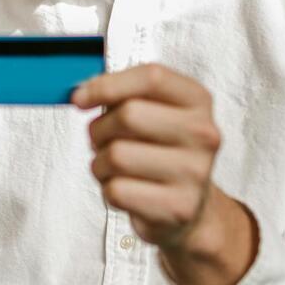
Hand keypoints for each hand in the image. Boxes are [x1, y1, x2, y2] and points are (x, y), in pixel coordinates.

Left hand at [71, 62, 223, 250]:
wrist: (187, 205)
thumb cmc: (161, 154)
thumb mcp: (154, 113)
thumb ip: (124, 95)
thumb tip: (83, 92)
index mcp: (197, 101)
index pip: (152, 77)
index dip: (108, 84)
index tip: (81, 97)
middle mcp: (202, 134)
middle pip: (129, 115)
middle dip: (100, 129)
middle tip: (101, 139)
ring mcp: (194, 172)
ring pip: (117, 155)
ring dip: (100, 163)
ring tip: (113, 168)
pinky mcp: (178, 207)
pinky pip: (117, 190)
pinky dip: (108, 190)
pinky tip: (125, 188)